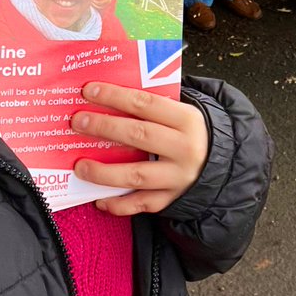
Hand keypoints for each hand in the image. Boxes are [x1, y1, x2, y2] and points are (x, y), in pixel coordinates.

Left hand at [71, 82, 209, 215]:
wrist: (219, 163)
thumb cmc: (188, 133)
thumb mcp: (181, 113)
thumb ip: (151, 106)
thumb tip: (106, 97)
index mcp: (187, 120)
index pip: (146, 104)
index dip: (115, 96)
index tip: (89, 91)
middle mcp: (184, 148)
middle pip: (138, 135)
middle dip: (104, 127)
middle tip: (77, 122)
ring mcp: (178, 177)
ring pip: (136, 174)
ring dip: (104, 172)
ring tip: (80, 166)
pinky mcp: (171, 198)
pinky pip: (141, 204)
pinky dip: (118, 204)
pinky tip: (99, 199)